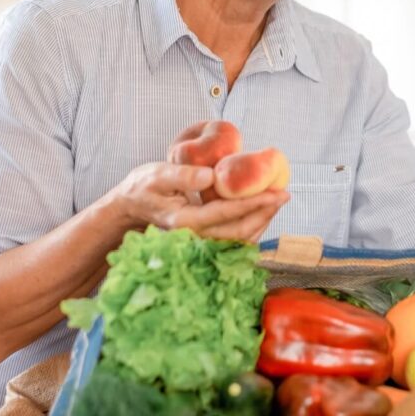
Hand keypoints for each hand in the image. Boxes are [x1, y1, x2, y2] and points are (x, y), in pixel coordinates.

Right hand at [110, 162, 289, 241]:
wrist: (130, 208)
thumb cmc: (143, 188)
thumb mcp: (157, 174)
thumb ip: (183, 176)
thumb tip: (211, 176)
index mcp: (185, 220)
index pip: (227, 214)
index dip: (255, 203)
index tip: (277, 193)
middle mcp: (195, 236)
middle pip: (239, 232)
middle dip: (265, 214)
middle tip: (285, 194)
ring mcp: (201, 241)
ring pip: (239, 239)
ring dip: (262, 221)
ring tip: (277, 200)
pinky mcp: (205, 239)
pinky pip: (234, 238)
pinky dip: (251, 225)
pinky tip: (261, 210)